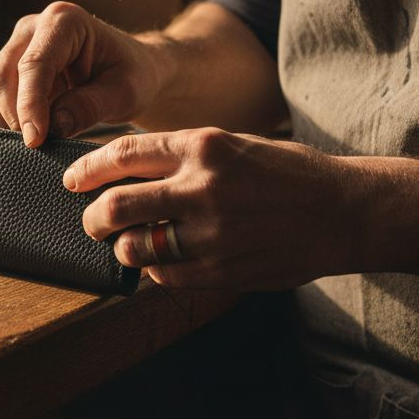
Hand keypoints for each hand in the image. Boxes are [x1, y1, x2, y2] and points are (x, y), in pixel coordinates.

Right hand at [0, 2, 170, 146]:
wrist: (128, 71)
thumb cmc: (130, 76)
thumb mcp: (125, 92)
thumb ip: (91, 106)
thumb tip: (55, 126)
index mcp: (63, 21)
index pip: (33, 64)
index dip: (29, 105)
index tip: (34, 140)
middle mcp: (31, 29)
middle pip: (0, 76)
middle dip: (14, 118)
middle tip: (39, 148)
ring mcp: (13, 47)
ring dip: (0, 122)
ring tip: (32, 142)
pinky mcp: (3, 68)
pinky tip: (23, 133)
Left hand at [69, 127, 372, 289]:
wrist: (345, 211)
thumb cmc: (288, 172)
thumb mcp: (235, 144)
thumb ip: (183, 156)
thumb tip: (125, 169)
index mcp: (204, 146)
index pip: (124, 154)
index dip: (88, 168)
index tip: (73, 179)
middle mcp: (203, 187)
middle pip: (116, 205)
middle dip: (93, 216)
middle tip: (92, 219)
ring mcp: (213, 233)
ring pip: (135, 246)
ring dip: (123, 247)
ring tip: (129, 242)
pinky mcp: (223, 269)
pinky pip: (165, 274)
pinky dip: (155, 268)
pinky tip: (164, 259)